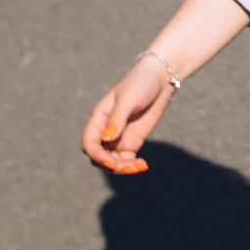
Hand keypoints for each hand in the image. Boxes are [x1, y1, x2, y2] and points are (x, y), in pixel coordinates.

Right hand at [80, 57, 174, 173]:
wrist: (160, 80)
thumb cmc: (141, 84)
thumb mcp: (129, 100)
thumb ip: (117, 119)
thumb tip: (106, 140)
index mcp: (98, 119)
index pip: (89, 143)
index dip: (96, 155)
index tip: (111, 162)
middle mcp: (105, 131)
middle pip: (99, 156)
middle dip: (110, 165)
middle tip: (130, 166)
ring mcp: (118, 138)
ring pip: (112, 161)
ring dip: (122, 168)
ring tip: (139, 167)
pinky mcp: (132, 141)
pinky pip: (126, 160)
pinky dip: (132, 166)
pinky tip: (143, 165)